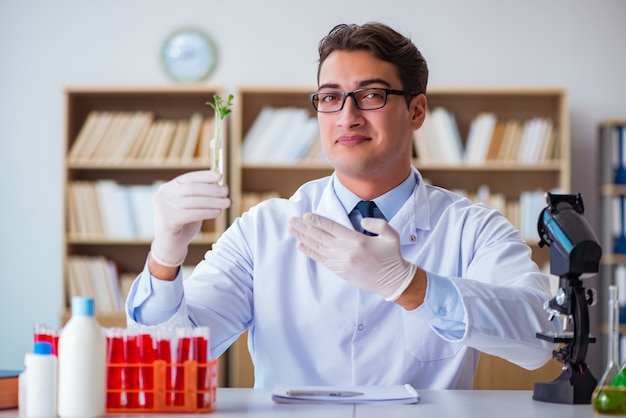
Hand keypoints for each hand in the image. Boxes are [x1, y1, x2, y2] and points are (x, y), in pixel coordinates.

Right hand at [151, 170, 230, 266]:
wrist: (170, 247)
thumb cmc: (183, 225)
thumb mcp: (190, 206)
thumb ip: (200, 195)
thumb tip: (220, 184)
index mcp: (167, 188)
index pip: (187, 178)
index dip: (204, 176)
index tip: (220, 176)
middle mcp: (162, 195)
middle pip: (191, 188)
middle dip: (211, 189)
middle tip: (226, 192)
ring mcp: (163, 207)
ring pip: (194, 201)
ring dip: (213, 201)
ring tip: (226, 203)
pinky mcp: (167, 220)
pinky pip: (193, 213)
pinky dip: (208, 212)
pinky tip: (218, 212)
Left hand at [288, 213, 416, 300]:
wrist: (392, 281)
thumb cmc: (391, 256)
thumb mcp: (391, 235)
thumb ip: (378, 223)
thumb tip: (362, 221)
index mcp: (357, 240)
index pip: (332, 228)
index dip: (318, 221)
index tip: (306, 215)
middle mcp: (346, 251)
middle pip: (320, 236)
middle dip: (304, 227)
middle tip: (292, 220)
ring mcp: (341, 262)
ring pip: (318, 247)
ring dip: (303, 237)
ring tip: (292, 229)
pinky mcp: (340, 271)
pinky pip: (321, 260)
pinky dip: (310, 252)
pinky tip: (301, 245)